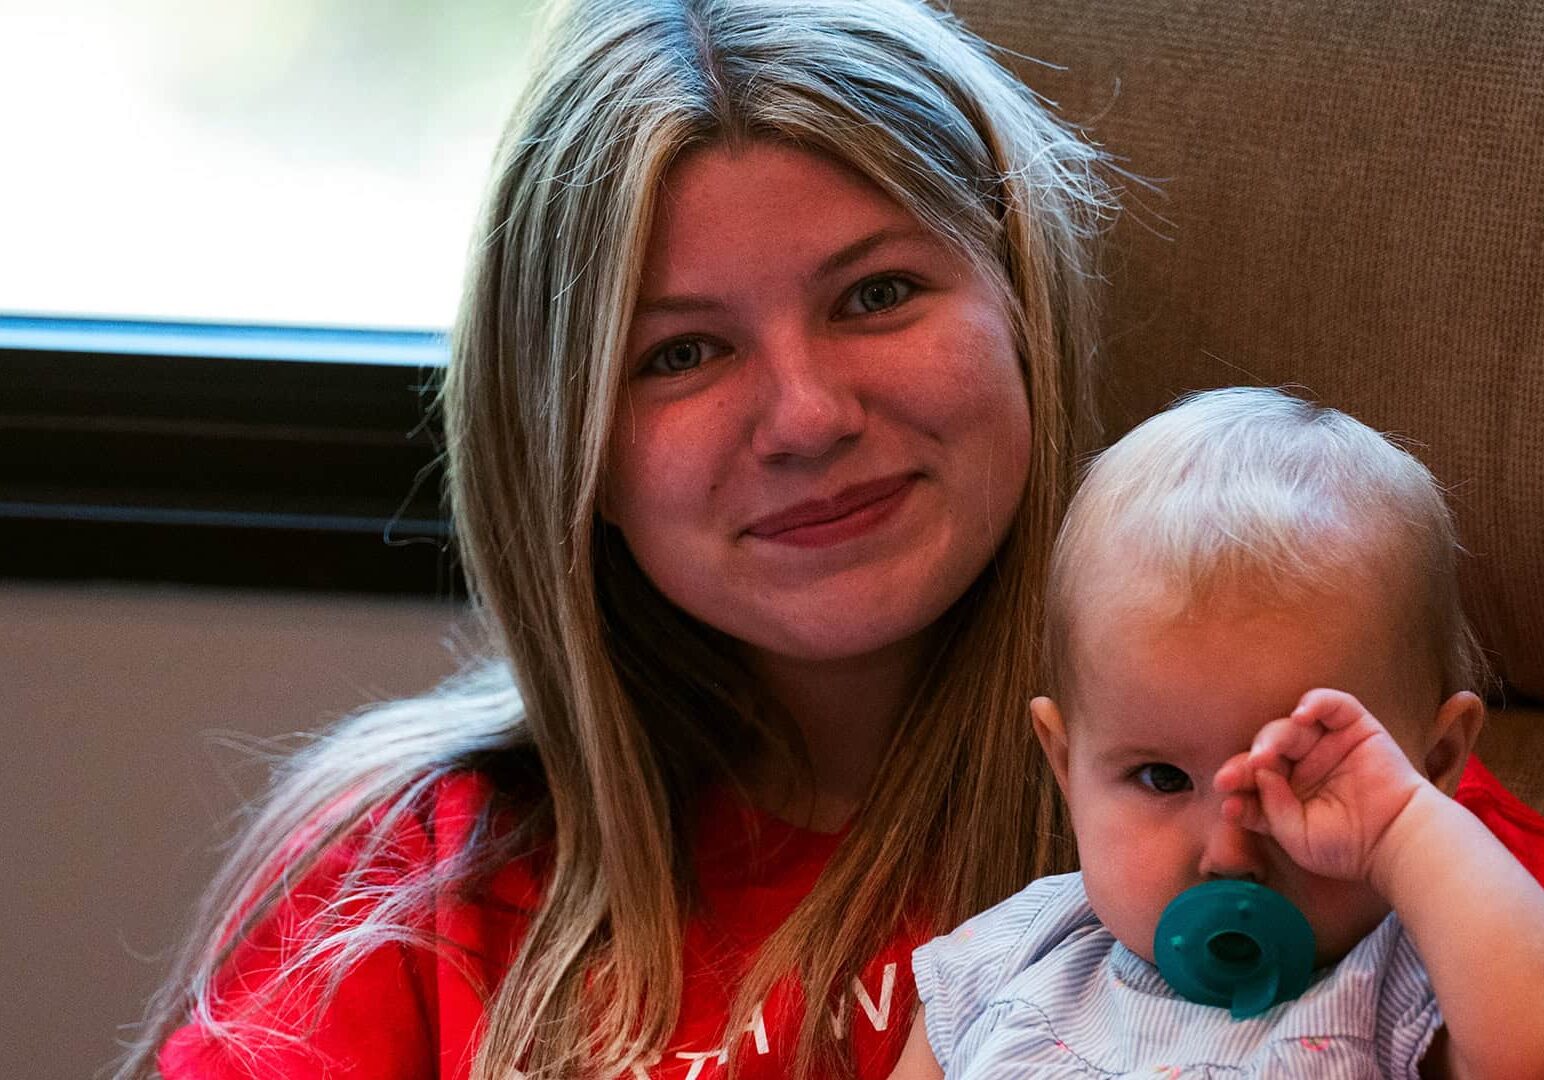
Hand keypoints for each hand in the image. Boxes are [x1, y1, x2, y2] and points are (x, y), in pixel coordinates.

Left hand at [1213, 688, 1427, 882]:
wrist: (1398, 842)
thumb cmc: (1348, 845)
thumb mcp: (1296, 835)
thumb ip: (1270, 808)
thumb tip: (1256, 776)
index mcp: (1285, 787)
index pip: (1252, 775)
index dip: (1236, 778)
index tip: (1224, 787)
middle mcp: (1302, 762)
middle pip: (1267, 748)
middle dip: (1250, 759)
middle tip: (1245, 770)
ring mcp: (1327, 743)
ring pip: (1291, 727)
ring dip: (1274, 737)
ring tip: (1266, 757)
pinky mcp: (1355, 727)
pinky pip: (1332, 704)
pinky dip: (1315, 702)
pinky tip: (1300, 715)